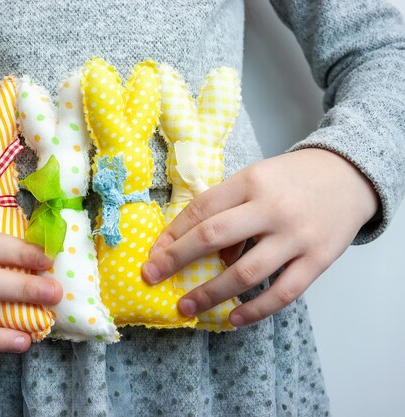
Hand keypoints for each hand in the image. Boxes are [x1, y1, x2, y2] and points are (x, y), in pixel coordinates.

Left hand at [142, 149, 378, 326]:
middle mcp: (271, 207)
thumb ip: (229, 208)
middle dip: (176, 259)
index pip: (201, 209)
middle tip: (151, 277)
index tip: (153, 254)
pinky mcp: (318, 260)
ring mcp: (296, 236)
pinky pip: (282, 293)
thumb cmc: (292, 179)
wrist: (350, 176)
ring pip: (245, 272)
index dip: (172, 233)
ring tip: (185, 307)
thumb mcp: (257, 178)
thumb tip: (203, 253)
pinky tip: (232, 318)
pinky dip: (255, 310)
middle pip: (214, 236)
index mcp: (250, 182)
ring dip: (210, 293)